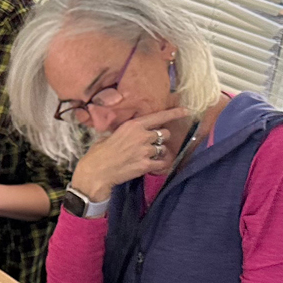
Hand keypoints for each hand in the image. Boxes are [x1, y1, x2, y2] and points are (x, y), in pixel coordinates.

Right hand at [70, 107, 189, 201]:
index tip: (186, 111)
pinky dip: (159, 165)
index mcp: (132, 125)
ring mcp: (145, 150)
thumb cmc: (98, 154)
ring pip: (163, 149)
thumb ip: (125, 133)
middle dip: (161, 138)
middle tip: (152, 144)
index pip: (158, 116)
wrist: (96, 172)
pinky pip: (162, 163)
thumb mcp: (110, 135)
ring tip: (146, 157)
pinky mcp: (146, 164)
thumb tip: (131, 134)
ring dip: (158, 152)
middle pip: (165, 133)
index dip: (174, 113)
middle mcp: (142, 136)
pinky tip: (151, 166)